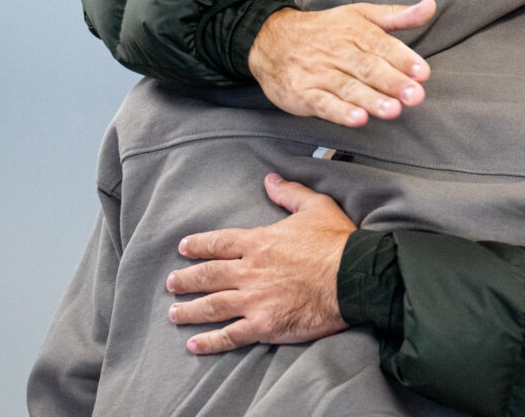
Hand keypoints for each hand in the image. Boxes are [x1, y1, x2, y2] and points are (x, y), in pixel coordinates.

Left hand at [166, 174, 353, 353]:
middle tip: (171, 283)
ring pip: (212, 306)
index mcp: (259, 242)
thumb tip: (270, 180)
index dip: (199, 245)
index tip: (184, 248)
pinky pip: (230, 335)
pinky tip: (194, 345)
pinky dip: (210, 341)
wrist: (354, 278)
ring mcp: (254, 300)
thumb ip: (290, 193)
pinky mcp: (264, 325)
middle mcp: (249, 271)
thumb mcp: (316, 207)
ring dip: (189, 310)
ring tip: (174, 313)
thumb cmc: (337, 243)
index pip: (219, 243)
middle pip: (208, 275)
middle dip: (186, 279)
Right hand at [249, 0, 435, 126]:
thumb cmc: (325, 30)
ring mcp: (320, 73)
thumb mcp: (360, 15)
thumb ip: (397, 16)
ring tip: (393, 110)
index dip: (403, 59)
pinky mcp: (304, 93)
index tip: (422, 72)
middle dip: (393, 82)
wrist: (271, 40)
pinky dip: (340, 112)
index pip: (382, 45)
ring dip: (371, 100)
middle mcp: (338, 51)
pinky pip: (323, 103)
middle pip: (369, 68)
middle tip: (415, 96)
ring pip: (349, 87)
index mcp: (355, 31)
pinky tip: (357, 119)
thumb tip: (430, 6)